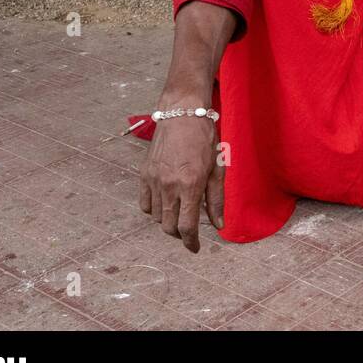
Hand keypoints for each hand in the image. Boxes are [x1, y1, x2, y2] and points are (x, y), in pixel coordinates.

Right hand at [138, 95, 223, 252]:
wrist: (181, 114)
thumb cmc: (205, 139)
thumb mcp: (217, 168)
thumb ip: (216, 199)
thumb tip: (219, 225)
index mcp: (190, 185)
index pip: (187, 227)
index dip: (191, 242)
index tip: (195, 248)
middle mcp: (169, 186)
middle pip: (169, 227)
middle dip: (180, 234)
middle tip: (190, 232)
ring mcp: (154, 180)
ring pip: (156, 217)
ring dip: (168, 221)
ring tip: (179, 215)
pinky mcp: (144, 174)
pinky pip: (145, 203)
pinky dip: (154, 210)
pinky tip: (165, 204)